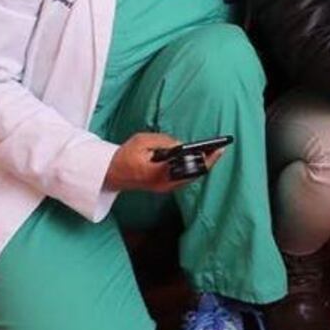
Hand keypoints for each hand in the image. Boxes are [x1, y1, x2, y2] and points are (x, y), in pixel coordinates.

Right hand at [103, 131, 223, 192]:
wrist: (109, 173)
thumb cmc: (125, 155)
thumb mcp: (143, 141)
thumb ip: (164, 141)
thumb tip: (182, 145)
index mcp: (158, 172)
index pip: (187, 166)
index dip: (203, 158)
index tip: (215, 149)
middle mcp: (163, 183)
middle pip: (192, 175)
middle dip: (207, 162)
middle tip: (220, 149)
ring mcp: (163, 188)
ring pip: (189, 179)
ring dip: (202, 166)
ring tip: (214, 152)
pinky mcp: (163, 187)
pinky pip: (183, 179)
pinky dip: (193, 170)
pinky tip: (200, 160)